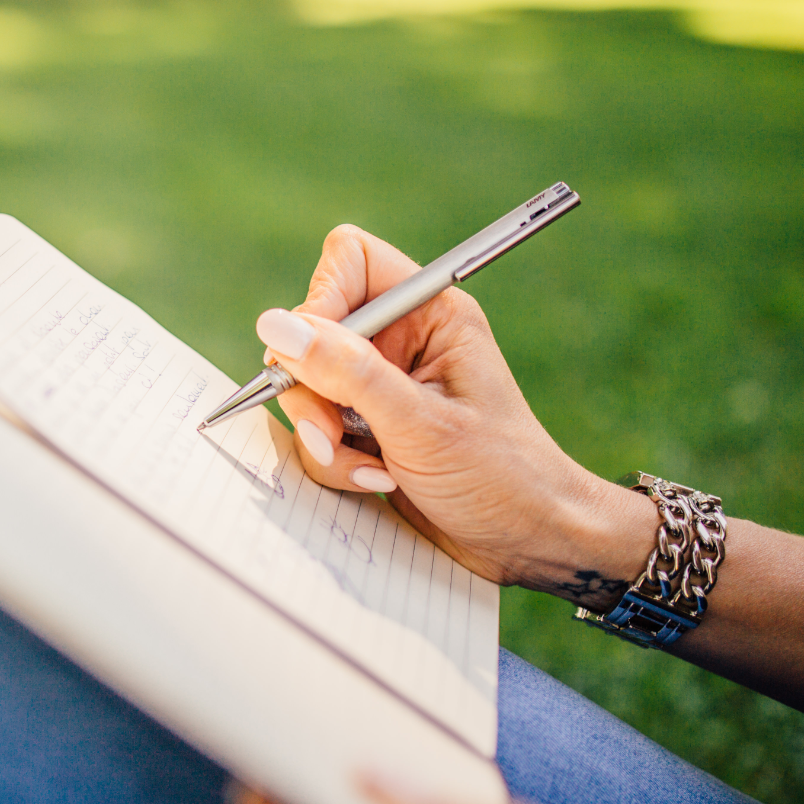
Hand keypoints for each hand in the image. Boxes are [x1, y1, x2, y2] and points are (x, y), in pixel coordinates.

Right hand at [260, 224, 657, 608]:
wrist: (528, 542)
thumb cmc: (500, 476)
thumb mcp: (419, 423)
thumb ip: (346, 372)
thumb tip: (276, 326)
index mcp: (430, 314)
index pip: (350, 261)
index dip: (321, 300)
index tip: (311, 355)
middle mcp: (402, 342)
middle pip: (313, 333)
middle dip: (315, 391)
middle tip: (334, 433)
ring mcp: (381, 388)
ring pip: (308, 389)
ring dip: (325, 437)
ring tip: (371, 470)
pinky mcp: (369, 430)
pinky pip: (319, 432)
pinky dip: (336, 463)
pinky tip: (377, 481)